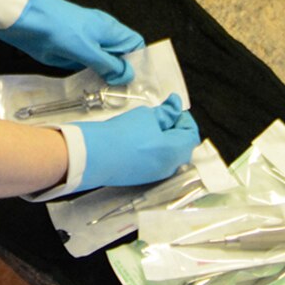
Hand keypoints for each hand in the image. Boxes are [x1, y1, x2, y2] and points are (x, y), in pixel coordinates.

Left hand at [0, 0, 142, 83]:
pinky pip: (85, 68)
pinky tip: (91, 91)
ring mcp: (86, 45)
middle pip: (120, 58)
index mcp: (111, 31)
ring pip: (102, 65)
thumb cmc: (61, 28)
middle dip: (122, 75)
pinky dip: (89, 78)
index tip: (138, 83)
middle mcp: (101, 38)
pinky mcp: (70, 53)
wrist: (28, 19)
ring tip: (108, 98)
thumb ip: (109, 65)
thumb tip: (127, 76)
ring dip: (105, 79)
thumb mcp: (89, 49)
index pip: (135, 46)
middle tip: (123, 96)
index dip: (139, 64)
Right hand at [75, 96, 200, 192]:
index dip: (184, 118)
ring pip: (169, 156)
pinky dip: (155, 151)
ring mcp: (155, 176)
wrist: (93, 155)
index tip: (171, 108)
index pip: (191, 134)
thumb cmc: (121, 134)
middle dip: (176, 130)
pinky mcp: (141, 178)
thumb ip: (166, 113)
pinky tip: (140, 141)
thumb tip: (175, 106)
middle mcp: (169, 168)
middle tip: (162, 116)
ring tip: (150, 127)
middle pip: (182, 147)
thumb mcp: (147, 116)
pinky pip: (156, 164)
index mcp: (175, 152)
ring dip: (165, 141)